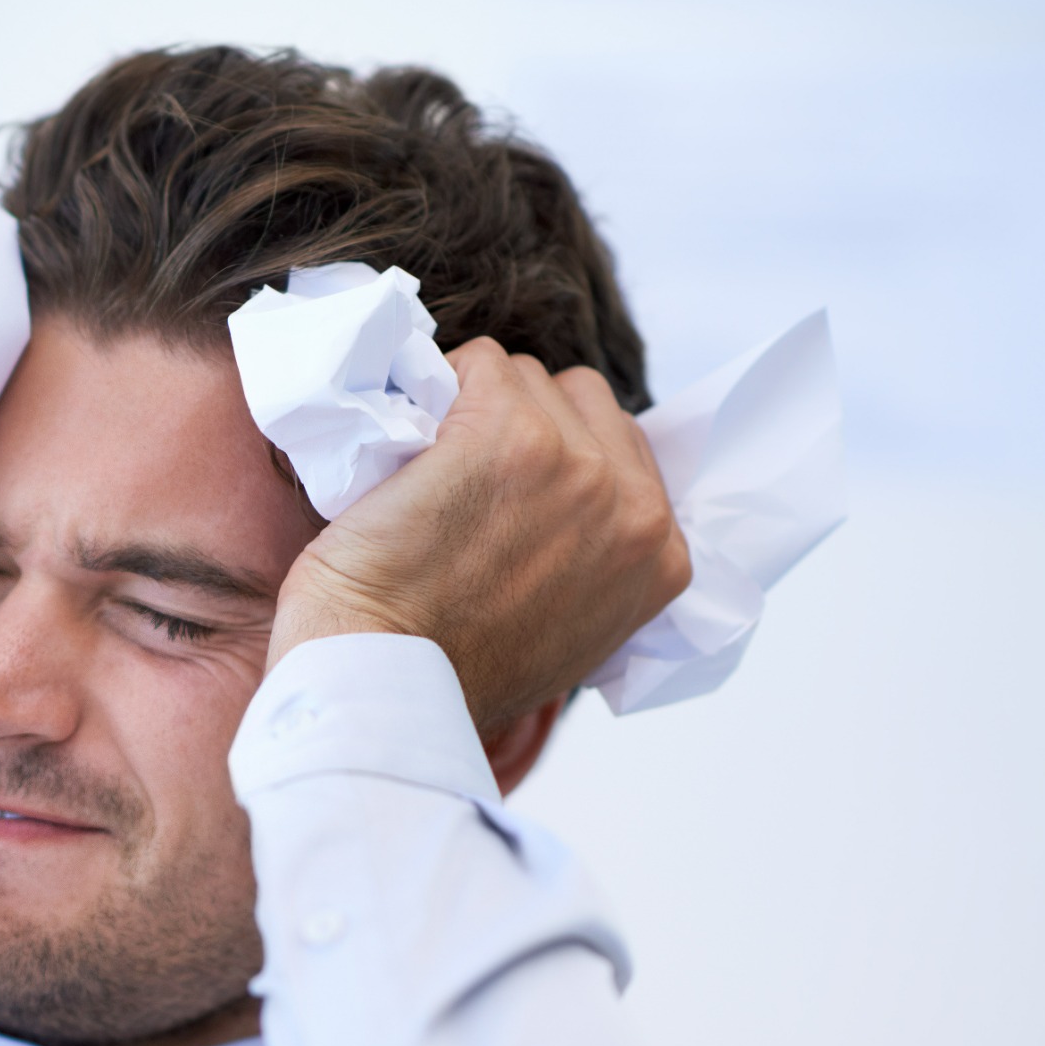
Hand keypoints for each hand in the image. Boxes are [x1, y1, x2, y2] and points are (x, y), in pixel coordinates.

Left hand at [266, 338, 689, 734]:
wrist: (383, 681)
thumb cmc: (449, 671)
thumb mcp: (569, 634)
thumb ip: (595, 566)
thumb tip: (575, 519)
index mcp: (661, 558)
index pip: (624, 451)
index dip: (559, 461)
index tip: (507, 496)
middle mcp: (632, 506)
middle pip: (582, 402)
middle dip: (523, 425)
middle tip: (462, 486)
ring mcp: (575, 464)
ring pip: (526, 377)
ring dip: (475, 409)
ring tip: (432, 478)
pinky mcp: (507, 431)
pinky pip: (476, 364)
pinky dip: (435, 389)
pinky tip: (408, 449)